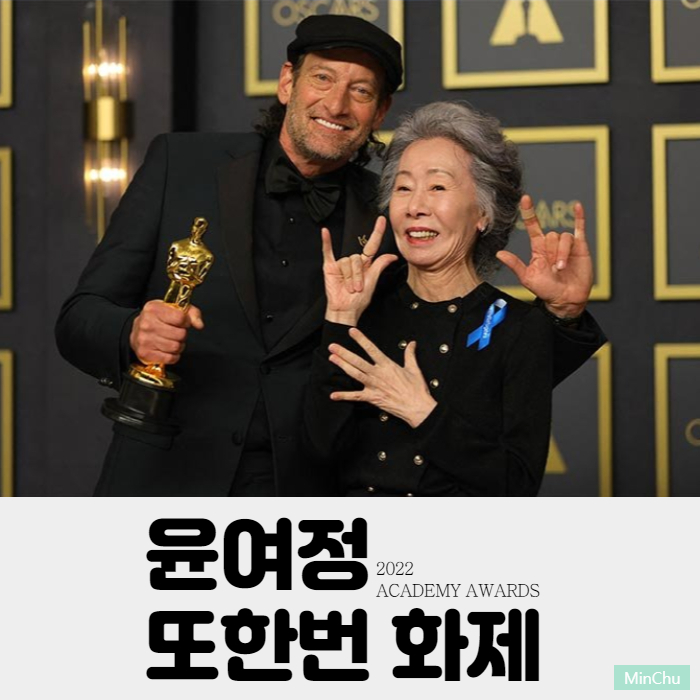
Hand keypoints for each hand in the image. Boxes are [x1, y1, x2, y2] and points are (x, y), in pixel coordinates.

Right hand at [130, 300, 203, 364]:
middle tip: (177, 333)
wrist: (135, 331)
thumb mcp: (173, 309)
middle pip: (180, 334)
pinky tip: (168, 350)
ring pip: (176, 347)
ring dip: (178, 345)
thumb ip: (191, 313)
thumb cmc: (158, 319)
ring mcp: (145, 339)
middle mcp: (147, 324)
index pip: (180, 317)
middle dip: (182, 334)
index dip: (186, 321)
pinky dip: (173, 356)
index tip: (182, 322)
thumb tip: (199, 325)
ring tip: (172, 341)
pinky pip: (170, 358)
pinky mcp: (145, 353)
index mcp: (153, 309)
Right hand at [322, 216, 397, 325]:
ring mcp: (341, 264)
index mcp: (366, 264)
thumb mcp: (373, 282)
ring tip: (348, 288)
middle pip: (357, 259)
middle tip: (357, 288)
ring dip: (348, 278)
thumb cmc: (358, 300)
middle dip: (357, 276)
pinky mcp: (330, 267)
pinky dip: (326, 242)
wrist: (345, 310)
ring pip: (346, 262)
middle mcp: (354, 262)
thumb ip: (380, 266)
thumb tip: (392, 256)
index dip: (377, 232)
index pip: (372, 245)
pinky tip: (325, 233)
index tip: (381, 220)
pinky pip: (328, 252)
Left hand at [328, 328, 436, 427]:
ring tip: (332, 359)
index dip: (361, 339)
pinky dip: (344, 396)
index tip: (352, 331)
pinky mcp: (372, 398)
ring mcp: (374, 386)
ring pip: (354, 374)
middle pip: (358, 361)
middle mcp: (378, 374)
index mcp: (387, 365)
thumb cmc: (416, 390)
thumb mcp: (414, 369)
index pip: (371, 349)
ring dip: (342, 366)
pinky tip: (333, 395)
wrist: (417, 407)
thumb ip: (410, 354)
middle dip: (344, 352)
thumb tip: (412, 344)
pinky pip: (356, 396)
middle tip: (332, 346)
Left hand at [496, 194, 592, 317]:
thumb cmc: (546, 290)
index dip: (529, 213)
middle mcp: (551, 245)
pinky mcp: (580, 247)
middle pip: (551, 235)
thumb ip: (515, 264)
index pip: (533, 226)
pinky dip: (579, 217)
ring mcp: (566, 245)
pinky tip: (577, 206)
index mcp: (538, 249)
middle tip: (554, 268)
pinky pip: (579, 228)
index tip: (525, 199)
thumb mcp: (527, 278)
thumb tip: (499, 254)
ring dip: (563, 252)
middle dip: (553, 252)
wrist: (566, 299)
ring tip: (562, 268)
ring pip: (564, 237)